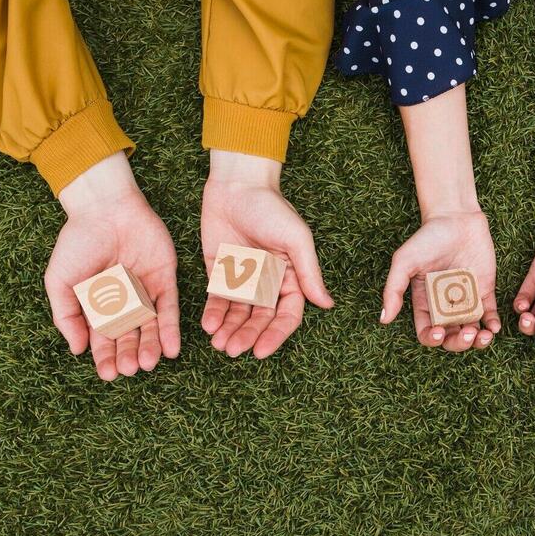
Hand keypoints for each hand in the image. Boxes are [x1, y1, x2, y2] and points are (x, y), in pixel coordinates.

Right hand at [46, 152, 179, 380]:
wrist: (104, 207)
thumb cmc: (77, 241)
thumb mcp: (60, 280)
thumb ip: (67, 315)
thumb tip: (76, 350)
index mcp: (98, 305)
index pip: (103, 338)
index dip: (105, 357)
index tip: (108, 374)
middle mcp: (124, 302)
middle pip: (129, 335)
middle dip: (129, 354)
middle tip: (130, 370)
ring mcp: (145, 291)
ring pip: (150, 326)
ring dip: (150, 346)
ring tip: (148, 364)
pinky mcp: (166, 279)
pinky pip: (170, 308)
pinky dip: (171, 328)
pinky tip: (171, 348)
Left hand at [200, 150, 332, 357]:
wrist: (236, 184)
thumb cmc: (272, 208)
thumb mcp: (297, 240)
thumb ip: (309, 273)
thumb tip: (327, 304)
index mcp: (290, 277)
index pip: (286, 315)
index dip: (275, 335)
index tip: (261, 351)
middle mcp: (267, 282)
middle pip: (259, 320)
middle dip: (247, 336)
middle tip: (233, 351)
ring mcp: (242, 279)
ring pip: (237, 314)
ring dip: (229, 331)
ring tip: (218, 344)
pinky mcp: (219, 272)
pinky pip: (216, 299)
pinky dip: (212, 314)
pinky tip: (207, 325)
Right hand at [380, 210, 499, 351]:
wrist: (456, 217)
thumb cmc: (427, 238)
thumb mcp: (404, 261)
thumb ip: (393, 289)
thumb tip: (383, 319)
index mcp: (424, 303)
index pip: (427, 333)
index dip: (433, 339)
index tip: (440, 332)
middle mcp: (445, 306)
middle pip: (451, 337)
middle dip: (459, 343)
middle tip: (468, 334)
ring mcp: (466, 300)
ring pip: (471, 330)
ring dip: (478, 340)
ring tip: (483, 336)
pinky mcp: (484, 290)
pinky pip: (489, 314)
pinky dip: (493, 325)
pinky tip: (493, 326)